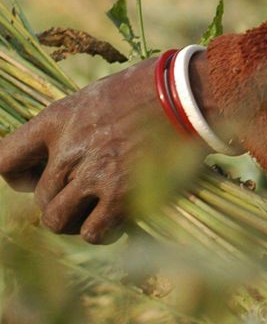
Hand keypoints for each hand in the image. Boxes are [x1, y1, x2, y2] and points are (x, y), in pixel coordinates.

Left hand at [0, 58, 197, 243]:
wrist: (190, 96)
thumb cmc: (150, 91)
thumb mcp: (97, 97)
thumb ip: (71, 128)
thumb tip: (55, 160)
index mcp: (58, 119)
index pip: (5, 160)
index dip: (18, 177)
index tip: (35, 178)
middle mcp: (69, 149)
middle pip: (39, 196)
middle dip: (60, 200)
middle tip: (88, 193)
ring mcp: (95, 174)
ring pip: (57, 220)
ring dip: (75, 219)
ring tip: (98, 210)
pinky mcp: (121, 196)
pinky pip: (93, 233)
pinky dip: (101, 232)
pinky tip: (117, 220)